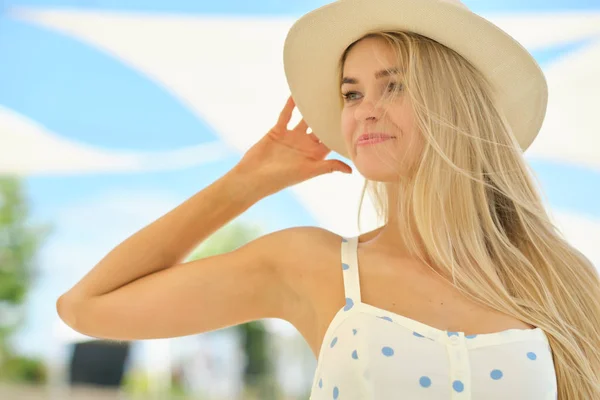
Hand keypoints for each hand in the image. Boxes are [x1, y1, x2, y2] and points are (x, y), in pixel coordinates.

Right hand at [231, 95, 352, 196]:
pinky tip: (296, 94)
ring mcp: (291, 137)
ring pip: (304, 119)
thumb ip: (328, 167)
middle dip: (328, 116)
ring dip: (311, 109)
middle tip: (340, 99)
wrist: (253, 177)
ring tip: (320, 94)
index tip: (351, 117)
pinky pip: (286, 115)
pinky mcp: (278, 131)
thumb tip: (351, 170)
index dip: (340, 131)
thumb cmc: (282, 179)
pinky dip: (290, 105)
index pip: (331, 140)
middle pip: (320, 127)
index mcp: (314, 155)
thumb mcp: (308, 171)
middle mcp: (305, 145)